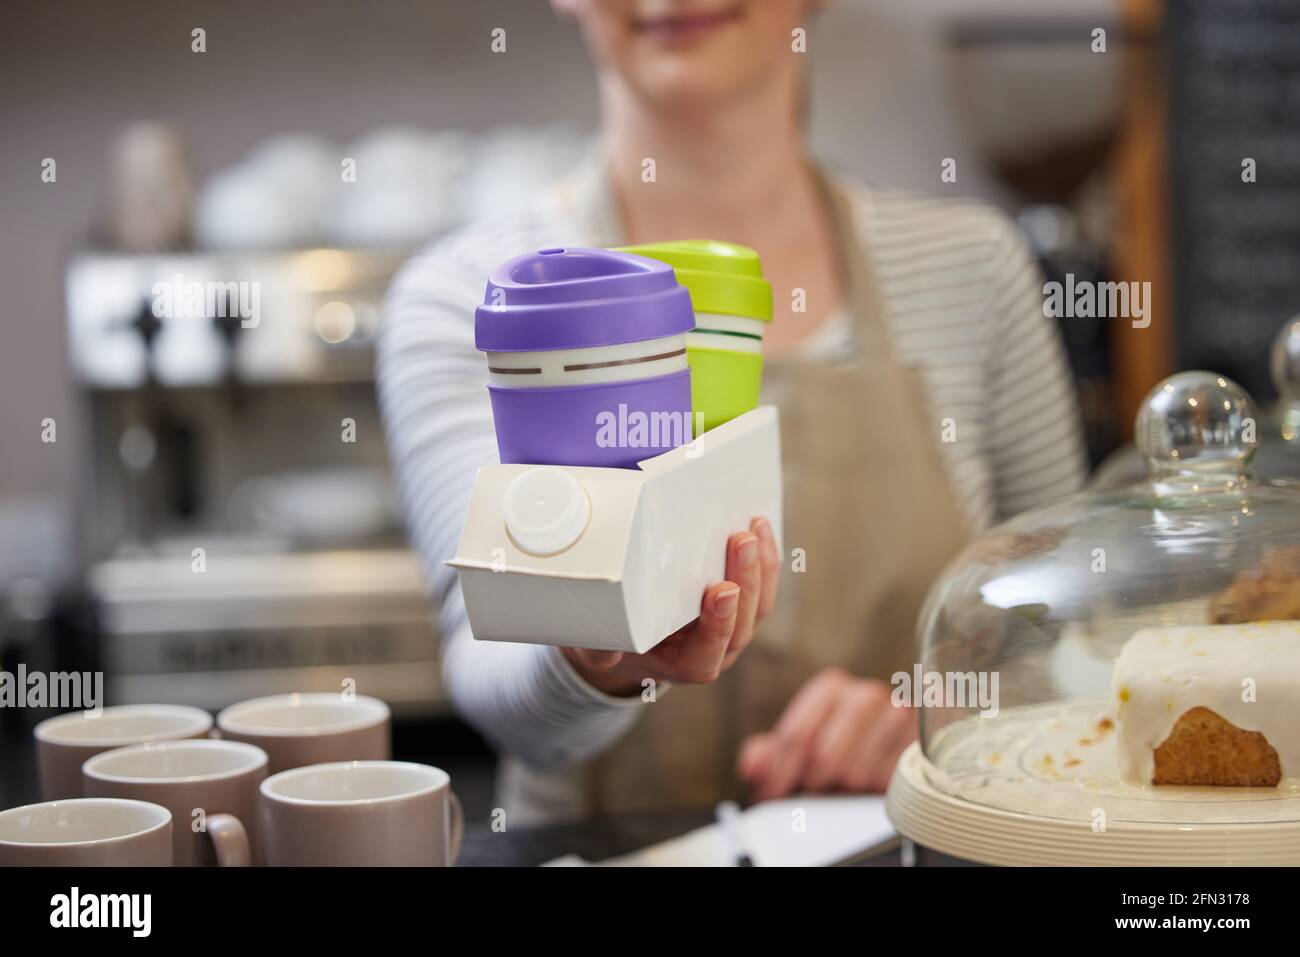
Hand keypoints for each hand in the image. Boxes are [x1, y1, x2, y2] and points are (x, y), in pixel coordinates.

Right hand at [563, 517, 778, 696]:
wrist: (627, 636)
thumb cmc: (612, 638)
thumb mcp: (595, 646)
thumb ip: (599, 649)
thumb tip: (607, 649)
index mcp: (681, 666)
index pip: (707, 654)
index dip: (718, 625)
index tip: (721, 591)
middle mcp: (713, 651)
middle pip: (741, 623)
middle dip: (746, 580)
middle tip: (743, 541)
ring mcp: (730, 630)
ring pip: (758, 604)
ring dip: (761, 566)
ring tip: (756, 528)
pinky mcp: (738, 608)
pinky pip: (760, 588)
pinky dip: (764, 559)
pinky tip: (761, 530)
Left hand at [737, 669, 915, 800]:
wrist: (896, 747)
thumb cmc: (842, 746)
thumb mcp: (800, 747)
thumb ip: (769, 753)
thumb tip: (752, 766)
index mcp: (832, 688)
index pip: (796, 734)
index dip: (780, 770)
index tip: (772, 792)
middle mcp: (867, 696)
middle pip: (825, 753)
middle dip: (810, 781)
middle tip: (807, 792)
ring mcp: (899, 718)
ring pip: (857, 770)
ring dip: (841, 787)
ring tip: (837, 790)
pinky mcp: (922, 745)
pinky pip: (888, 780)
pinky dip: (872, 789)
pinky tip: (865, 789)